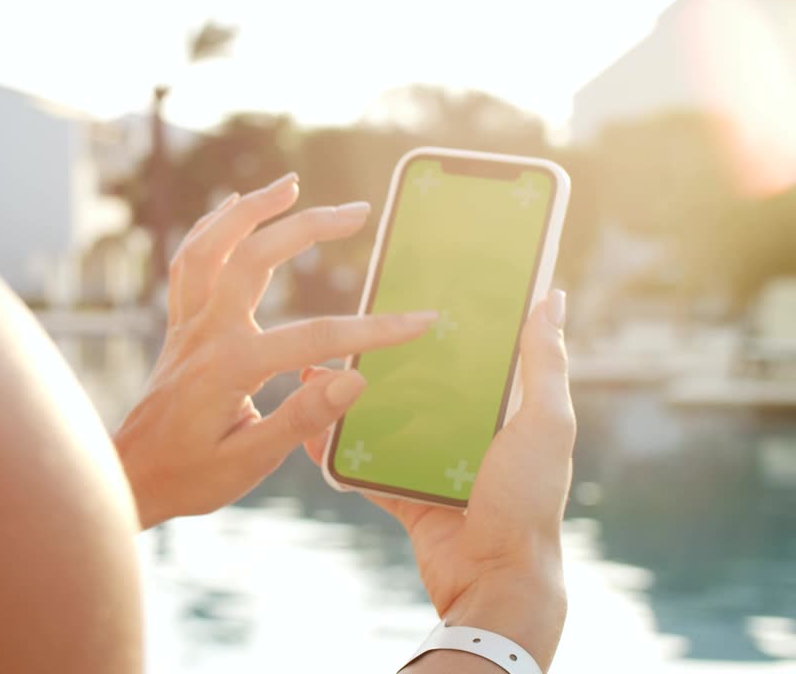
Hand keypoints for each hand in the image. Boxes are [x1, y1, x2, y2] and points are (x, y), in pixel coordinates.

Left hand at [114, 173, 437, 528]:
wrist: (132, 478)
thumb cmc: (190, 476)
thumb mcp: (249, 463)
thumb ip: (301, 420)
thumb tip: (356, 381)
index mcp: (230, 369)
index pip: (314, 340)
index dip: (373, 330)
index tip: (420, 321)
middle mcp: (205, 334)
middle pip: (255, 260)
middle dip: (309, 228)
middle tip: (358, 211)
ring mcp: (187, 325)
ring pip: (211, 247)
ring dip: (251, 209)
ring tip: (290, 184)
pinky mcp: (178, 326)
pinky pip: (189, 262)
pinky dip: (211, 228)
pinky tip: (234, 207)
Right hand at [303, 291, 574, 669]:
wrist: (493, 581)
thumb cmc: (528, 500)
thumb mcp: (545, 423)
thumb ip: (544, 364)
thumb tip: (552, 296)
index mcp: (503, 409)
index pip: (473, 353)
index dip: (448, 322)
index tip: (414, 282)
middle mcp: (467, 431)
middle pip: (419, 382)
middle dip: (384, 355)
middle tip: (349, 322)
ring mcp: (431, 462)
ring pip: (385, 419)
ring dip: (352, 397)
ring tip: (315, 368)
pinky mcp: (403, 492)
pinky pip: (364, 465)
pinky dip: (337, 449)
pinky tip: (311, 424)